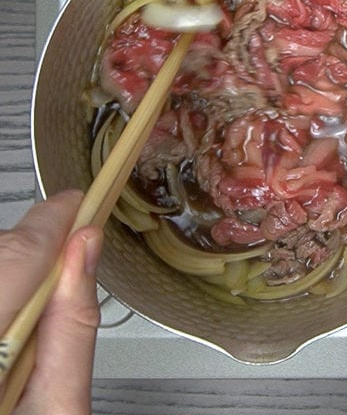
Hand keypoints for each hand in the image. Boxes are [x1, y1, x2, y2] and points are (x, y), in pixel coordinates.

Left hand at [0, 190, 101, 413]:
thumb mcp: (57, 412)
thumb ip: (73, 327)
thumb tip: (86, 252)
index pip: (13, 260)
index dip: (51, 224)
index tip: (78, 204)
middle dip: (30, 255)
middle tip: (69, 258)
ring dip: (6, 281)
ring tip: (27, 321)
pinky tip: (3, 329)